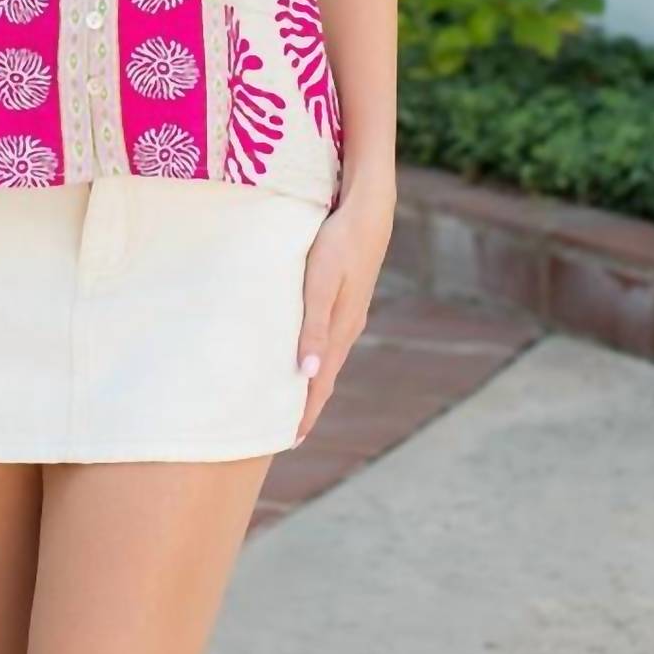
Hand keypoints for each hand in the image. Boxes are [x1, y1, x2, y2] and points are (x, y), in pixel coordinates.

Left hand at [293, 193, 392, 444]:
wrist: (369, 212)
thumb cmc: (337, 243)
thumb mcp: (320, 283)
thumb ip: (312, 326)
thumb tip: (308, 373)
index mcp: (340, 330)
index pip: (319, 384)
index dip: (305, 413)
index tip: (288, 441)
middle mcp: (346, 328)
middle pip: (324, 378)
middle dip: (306, 406)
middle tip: (284, 434)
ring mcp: (349, 315)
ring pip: (327, 360)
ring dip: (310, 384)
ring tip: (292, 403)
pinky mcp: (347, 300)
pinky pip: (328, 340)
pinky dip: (315, 359)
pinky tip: (307, 358)